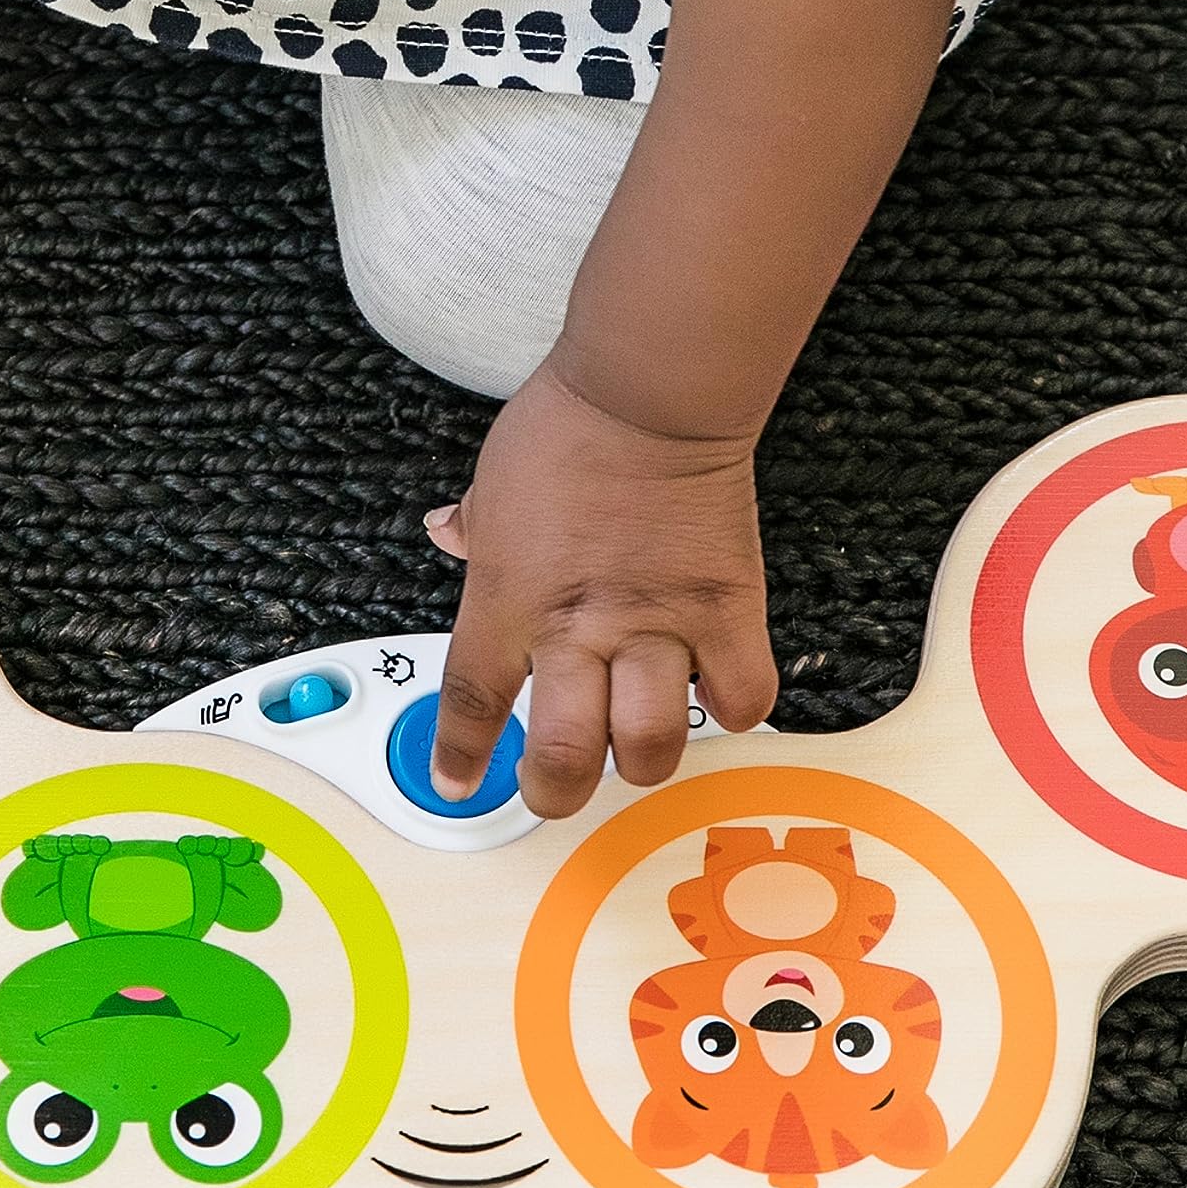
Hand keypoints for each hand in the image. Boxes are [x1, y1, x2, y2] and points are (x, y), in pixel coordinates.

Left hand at [426, 361, 781, 818]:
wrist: (650, 394)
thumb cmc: (567, 427)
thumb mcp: (491, 481)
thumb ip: (472, 528)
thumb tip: (447, 534)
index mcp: (508, 597)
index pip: (473, 701)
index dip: (461, 757)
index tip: (460, 785)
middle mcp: (578, 625)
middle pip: (566, 756)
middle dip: (553, 793)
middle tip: (554, 786)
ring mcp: (657, 624)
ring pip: (650, 744)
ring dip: (638, 759)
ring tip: (632, 742)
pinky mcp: (725, 609)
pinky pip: (739, 696)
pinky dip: (727, 707)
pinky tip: (711, 691)